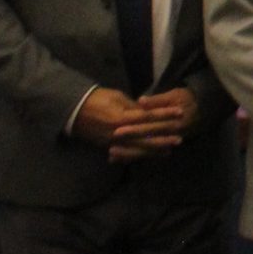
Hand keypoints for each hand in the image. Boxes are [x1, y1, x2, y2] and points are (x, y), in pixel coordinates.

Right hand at [76, 88, 191, 162]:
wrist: (72, 109)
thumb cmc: (96, 98)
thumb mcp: (117, 98)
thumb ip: (134, 108)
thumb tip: (148, 113)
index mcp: (122, 117)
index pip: (149, 116)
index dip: (166, 114)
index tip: (180, 112)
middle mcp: (119, 132)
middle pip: (146, 137)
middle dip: (163, 139)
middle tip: (179, 139)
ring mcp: (113, 142)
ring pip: (137, 148)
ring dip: (154, 150)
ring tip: (168, 150)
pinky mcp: (107, 146)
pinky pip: (126, 152)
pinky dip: (138, 155)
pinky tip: (148, 155)